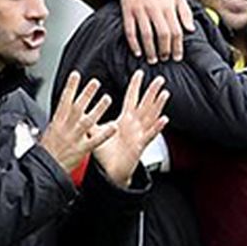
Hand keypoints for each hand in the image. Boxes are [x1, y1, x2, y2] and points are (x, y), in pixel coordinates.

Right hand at [39, 72, 115, 172]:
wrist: (45, 168)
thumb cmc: (46, 152)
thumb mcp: (47, 132)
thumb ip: (58, 121)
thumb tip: (62, 110)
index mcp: (57, 122)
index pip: (64, 100)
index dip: (70, 87)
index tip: (76, 75)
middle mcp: (66, 128)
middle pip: (77, 107)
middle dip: (86, 94)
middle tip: (95, 82)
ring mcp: (75, 138)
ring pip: (87, 121)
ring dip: (98, 109)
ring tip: (107, 99)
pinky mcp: (82, 149)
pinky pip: (95, 140)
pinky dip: (105, 134)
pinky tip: (113, 127)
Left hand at [94, 71, 169, 186]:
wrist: (109, 172)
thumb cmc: (106, 154)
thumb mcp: (97, 132)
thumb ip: (92, 120)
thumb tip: (82, 109)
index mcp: (125, 120)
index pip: (131, 99)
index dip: (135, 86)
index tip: (138, 73)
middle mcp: (134, 125)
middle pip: (145, 104)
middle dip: (152, 91)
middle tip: (159, 78)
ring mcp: (139, 135)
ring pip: (151, 117)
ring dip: (158, 106)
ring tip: (164, 94)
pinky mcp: (140, 146)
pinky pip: (150, 135)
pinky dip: (157, 127)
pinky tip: (163, 120)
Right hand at [121, 0, 194, 62]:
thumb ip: (186, 13)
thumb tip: (191, 30)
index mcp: (168, 7)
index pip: (176, 31)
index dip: (177, 46)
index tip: (177, 57)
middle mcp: (155, 9)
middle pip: (162, 34)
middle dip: (164, 50)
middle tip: (164, 59)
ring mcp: (140, 11)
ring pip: (146, 35)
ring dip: (150, 50)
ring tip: (152, 60)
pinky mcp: (128, 12)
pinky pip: (130, 31)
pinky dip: (134, 44)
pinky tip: (137, 53)